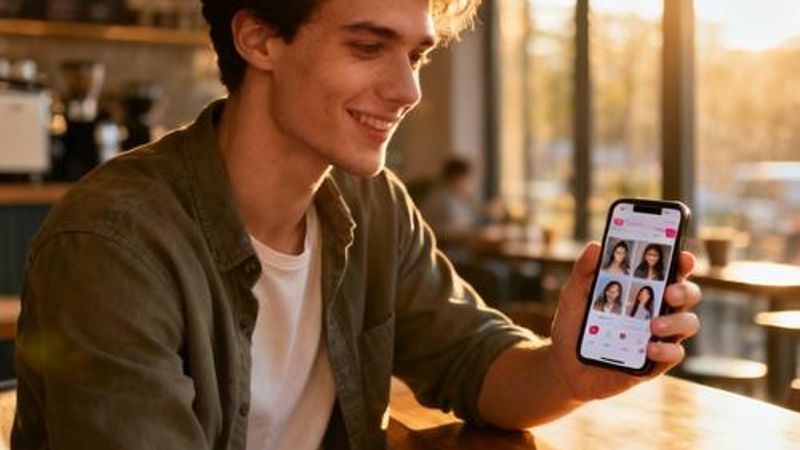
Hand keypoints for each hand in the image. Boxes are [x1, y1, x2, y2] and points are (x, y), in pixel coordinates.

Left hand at [548, 242, 701, 401]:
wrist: (565, 365)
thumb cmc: (574, 325)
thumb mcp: (574, 295)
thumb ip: (584, 270)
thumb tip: (595, 246)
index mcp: (643, 287)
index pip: (671, 270)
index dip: (682, 261)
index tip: (682, 256)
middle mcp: (657, 308)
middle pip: (687, 294)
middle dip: (684, 290)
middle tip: (669, 291)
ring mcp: (660, 335)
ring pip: (688, 323)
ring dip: (676, 321)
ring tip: (653, 324)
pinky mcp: (656, 361)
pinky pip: (674, 354)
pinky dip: (666, 350)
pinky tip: (649, 348)